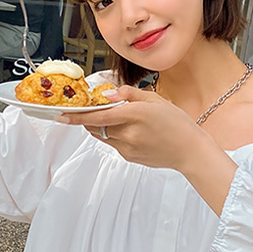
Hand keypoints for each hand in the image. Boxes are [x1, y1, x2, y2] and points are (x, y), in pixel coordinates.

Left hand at [59, 85, 204, 169]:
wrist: (190, 151)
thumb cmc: (177, 123)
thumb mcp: (156, 100)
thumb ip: (130, 94)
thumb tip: (108, 94)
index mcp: (135, 114)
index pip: (98, 115)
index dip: (77, 116)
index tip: (61, 114)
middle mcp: (129, 132)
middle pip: (96, 126)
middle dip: (87, 119)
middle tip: (86, 111)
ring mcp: (128, 147)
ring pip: (103, 135)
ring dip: (100, 127)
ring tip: (112, 119)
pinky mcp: (130, 157)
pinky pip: (114, 144)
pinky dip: (114, 136)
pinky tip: (130, 132)